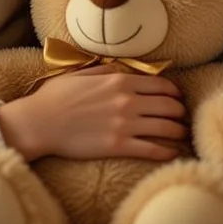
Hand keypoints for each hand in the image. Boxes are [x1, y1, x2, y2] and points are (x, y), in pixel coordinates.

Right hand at [0, 65, 186, 161]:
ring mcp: (124, 124)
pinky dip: (168, 151)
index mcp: (120, 81)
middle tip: (183, 117)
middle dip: (180, 112)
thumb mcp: (83, 74)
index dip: (175, 93)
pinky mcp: (118, 146)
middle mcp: (127, 101)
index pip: (161, 85)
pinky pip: (152, 149)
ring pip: (166, 127)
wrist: (39, 122)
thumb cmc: (56, 97)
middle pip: (169, 105)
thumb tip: (124, 70)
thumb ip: (107, 71)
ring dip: (179, 131)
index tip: (178, 98)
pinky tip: (173, 153)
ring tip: (183, 134)